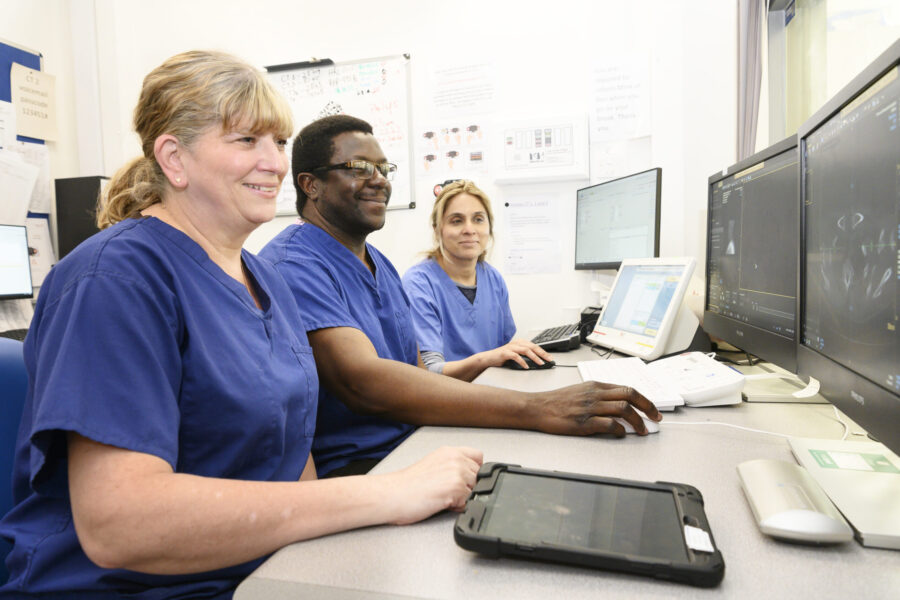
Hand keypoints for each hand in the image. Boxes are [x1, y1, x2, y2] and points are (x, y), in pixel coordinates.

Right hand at [381, 446, 482, 524]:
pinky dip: (457, 507)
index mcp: (449, 451)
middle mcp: (455, 458)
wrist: (392, 494)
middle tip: (446, 491)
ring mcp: (457, 472)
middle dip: (468, 486)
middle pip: (479, 476)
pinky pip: (468, 503)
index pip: (478, 457)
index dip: (474, 471)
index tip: (463, 479)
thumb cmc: (406, 485)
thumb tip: (468, 477)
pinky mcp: (455, 488)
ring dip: (463, 497)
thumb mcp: (433, 465)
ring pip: (475, 490)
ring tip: (442, 497)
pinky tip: (441, 503)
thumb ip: (452, 466)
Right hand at [480, 339, 552, 368]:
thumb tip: (538, 362)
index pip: (535, 345)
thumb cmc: (503, 358)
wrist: (488, 358)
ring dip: (534, 357)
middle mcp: (516, 343)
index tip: (550, 357)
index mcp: (520, 342)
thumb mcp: (516, 355)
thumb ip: (525, 356)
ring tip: (540, 363)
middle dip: (542, 353)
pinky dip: (522, 361)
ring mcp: (510, 347)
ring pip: (526, 350)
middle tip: (549, 359)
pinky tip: (526, 366)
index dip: (543, 351)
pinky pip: (515, 356)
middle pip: (532, 346)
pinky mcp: (505, 352)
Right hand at [529, 381, 661, 435]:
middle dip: (648, 407)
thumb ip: (599, 395)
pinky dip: (619, 430)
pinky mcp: (583, 422)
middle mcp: (595, 394)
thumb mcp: (581, 391)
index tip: (653, 410)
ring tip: (642, 430)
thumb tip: (619, 404)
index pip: (627, 388)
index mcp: (596, 385)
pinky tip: (621, 434)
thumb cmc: (557, 401)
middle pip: (630, 395)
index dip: (644, 400)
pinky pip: (609, 425)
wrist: (537, 407)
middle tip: (656, 418)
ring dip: (637, 421)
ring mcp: (589, 408)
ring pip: (623, 409)